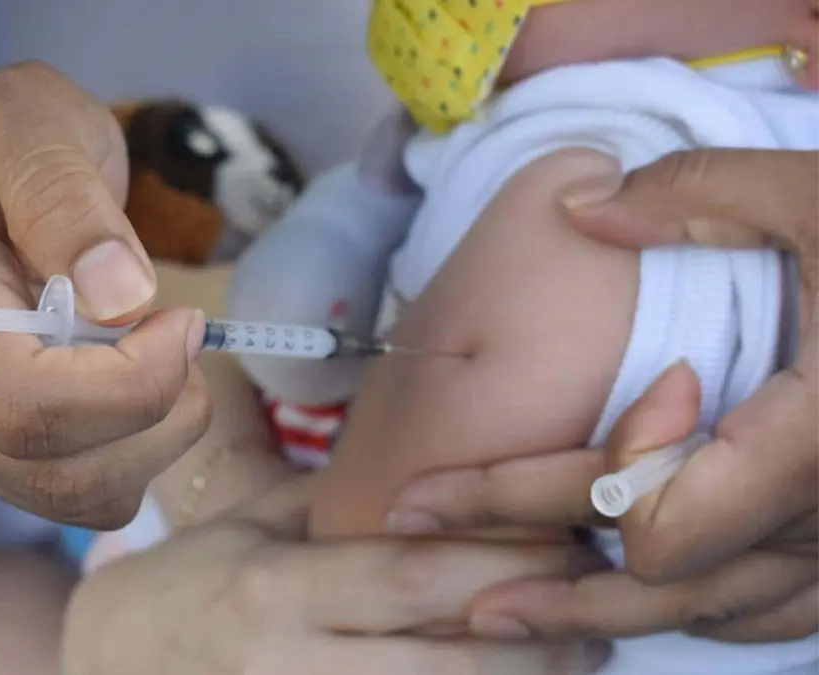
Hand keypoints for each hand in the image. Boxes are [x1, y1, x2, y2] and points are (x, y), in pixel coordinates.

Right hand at [0, 58, 209, 526]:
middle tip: (186, 339)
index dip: (129, 385)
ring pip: (68, 498)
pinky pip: (69, 494)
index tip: (183, 321)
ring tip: (158, 355)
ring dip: (150, 441)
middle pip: (49, 471)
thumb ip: (64, 195)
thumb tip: (121, 296)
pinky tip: (129, 383)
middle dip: (155, 420)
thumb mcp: (30, 119)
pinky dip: (128, 453)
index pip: (21, 400)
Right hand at [63, 476, 610, 674]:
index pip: (409, 575)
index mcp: (274, 587)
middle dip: (535, 642)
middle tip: (596, 622)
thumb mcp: (244, 528)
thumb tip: (431, 483)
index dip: (501, 564)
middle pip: (442, 659)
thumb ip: (329, 509)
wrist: (101, 668)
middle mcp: (288, 661)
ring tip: (572, 665)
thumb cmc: (179, 591)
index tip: (563, 549)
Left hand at [381, 149, 818, 641]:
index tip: (514, 455)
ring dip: (595, 611)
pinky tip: (635, 603)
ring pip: (705, 613)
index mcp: (814, 444)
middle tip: (426, 558)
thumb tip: (583, 207)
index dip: (562, 490)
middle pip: (648, 578)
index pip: (641, 515)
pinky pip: (769, 612)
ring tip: (495, 619)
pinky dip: (698, 608)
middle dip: (531, 570)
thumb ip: (706, 196)